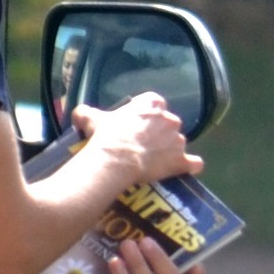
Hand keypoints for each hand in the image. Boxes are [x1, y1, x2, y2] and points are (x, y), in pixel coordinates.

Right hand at [74, 94, 200, 190]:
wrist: (115, 160)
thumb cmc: (104, 136)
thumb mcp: (90, 118)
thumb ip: (86, 112)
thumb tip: (79, 114)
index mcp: (151, 104)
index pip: (155, 103)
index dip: (147, 115)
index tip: (138, 125)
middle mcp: (169, 119)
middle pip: (169, 124)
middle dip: (160, 133)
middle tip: (143, 145)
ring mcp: (178, 140)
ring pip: (178, 143)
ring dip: (170, 150)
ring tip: (155, 162)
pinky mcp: (181, 160)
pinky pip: (194, 163)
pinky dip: (190, 166)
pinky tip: (183, 170)